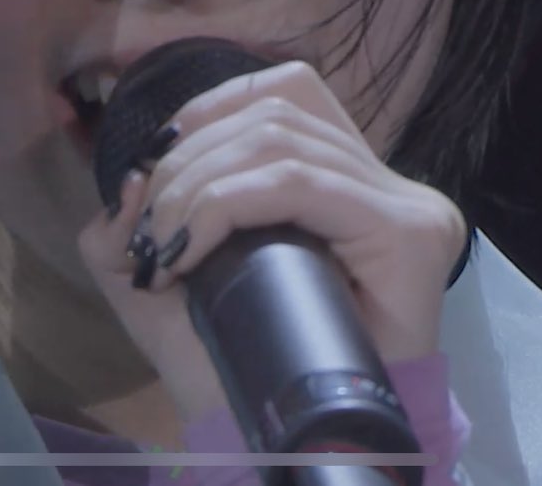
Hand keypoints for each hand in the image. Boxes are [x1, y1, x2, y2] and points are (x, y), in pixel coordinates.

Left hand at [77, 60, 469, 420]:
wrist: (286, 450)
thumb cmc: (235, 368)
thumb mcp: (167, 280)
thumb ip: (137, 221)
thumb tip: (131, 176)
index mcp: (346, 180)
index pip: (285, 92)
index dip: (209, 110)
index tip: (155, 167)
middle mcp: (388, 183)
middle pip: (275, 111)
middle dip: (189, 158)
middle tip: (150, 231)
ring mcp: (408, 206)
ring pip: (280, 141)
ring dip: (197, 186)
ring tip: (165, 247)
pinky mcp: (410, 233)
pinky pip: (300, 185)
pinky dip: (226, 206)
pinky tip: (190, 250)